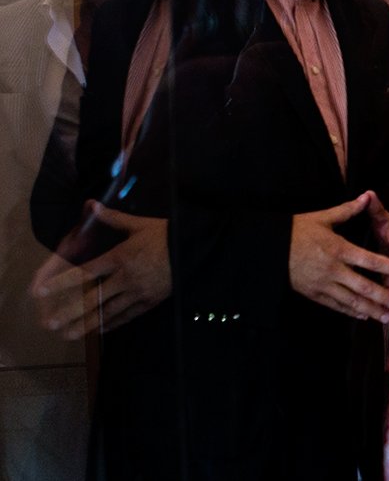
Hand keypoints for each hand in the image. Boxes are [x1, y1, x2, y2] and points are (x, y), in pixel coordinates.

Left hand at [30, 201, 169, 338]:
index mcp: (120, 258)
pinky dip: (112, 323)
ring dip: (86, 324)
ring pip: (108, 312)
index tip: (41, 292)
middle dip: (70, 312)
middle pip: (93, 299)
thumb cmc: (165, 234)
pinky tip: (99, 330)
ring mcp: (138, 292)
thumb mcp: (139, 224)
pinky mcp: (150, 301)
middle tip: (50, 324)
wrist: (194, 248)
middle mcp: (125, 278)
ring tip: (68, 335)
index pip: (85, 273)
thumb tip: (92, 205)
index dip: (62, 283)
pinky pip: (127, 315)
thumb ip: (113, 218)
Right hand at [289, 192, 388, 322]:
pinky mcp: (314, 294)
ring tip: (388, 317)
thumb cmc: (297, 230)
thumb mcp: (322, 218)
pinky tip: (364, 316)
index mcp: (339, 249)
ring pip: (352, 301)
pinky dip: (351, 312)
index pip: (371, 261)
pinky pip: (336, 306)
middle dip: (385, 297)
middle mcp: (333, 269)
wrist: (268, 249)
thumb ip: (348, 210)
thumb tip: (367, 196)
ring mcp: (323, 284)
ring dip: (372, 310)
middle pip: (365, 287)